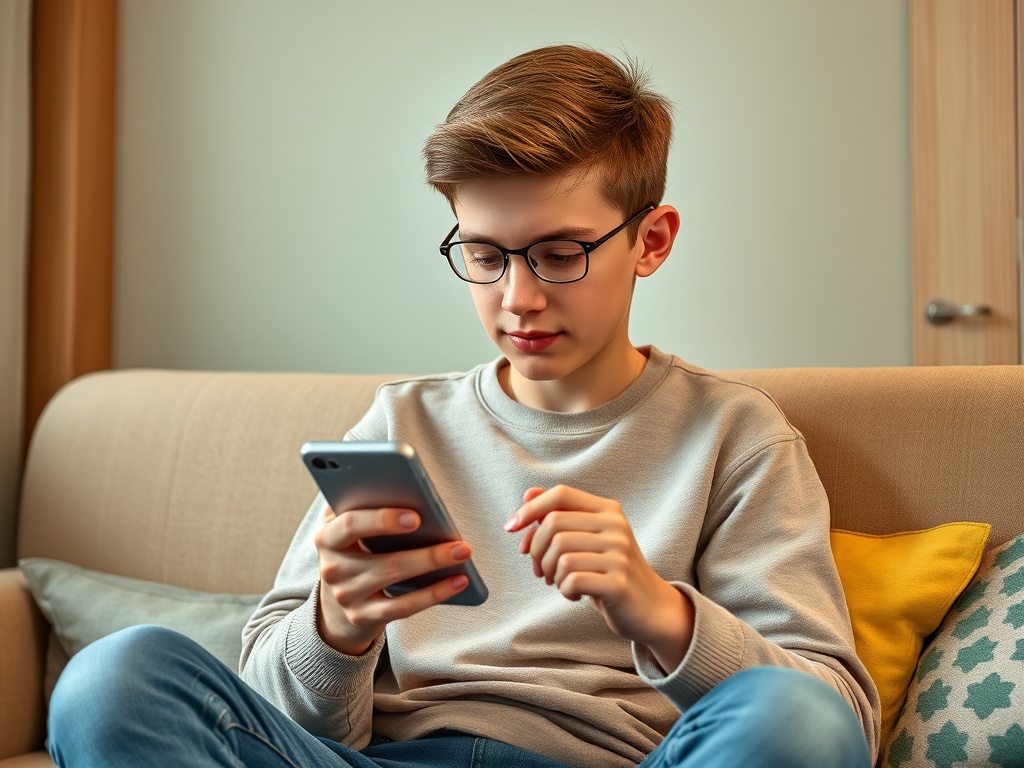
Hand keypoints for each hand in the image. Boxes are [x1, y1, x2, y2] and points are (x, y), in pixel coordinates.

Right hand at [314, 504, 472, 655]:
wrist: (335, 604)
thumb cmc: (353, 550)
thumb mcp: (349, 527)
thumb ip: (363, 504)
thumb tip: (406, 487)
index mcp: (327, 536)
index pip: (350, 525)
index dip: (382, 520)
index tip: (415, 517)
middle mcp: (333, 568)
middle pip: (382, 560)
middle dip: (424, 551)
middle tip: (456, 541)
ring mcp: (347, 596)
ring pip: (396, 580)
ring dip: (434, 566)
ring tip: (463, 554)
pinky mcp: (363, 617)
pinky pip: (403, 606)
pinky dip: (434, 593)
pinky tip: (458, 581)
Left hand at [505, 485, 693, 671]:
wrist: (649, 607)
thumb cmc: (610, 570)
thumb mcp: (587, 538)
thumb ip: (560, 515)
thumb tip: (526, 495)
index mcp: (608, 510)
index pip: (561, 494)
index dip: (530, 508)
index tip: (511, 527)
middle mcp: (616, 527)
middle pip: (553, 526)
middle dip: (536, 550)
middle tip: (540, 569)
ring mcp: (620, 555)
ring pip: (559, 555)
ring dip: (550, 573)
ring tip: (559, 582)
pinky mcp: (618, 583)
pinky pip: (571, 580)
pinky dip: (564, 590)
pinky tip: (574, 594)